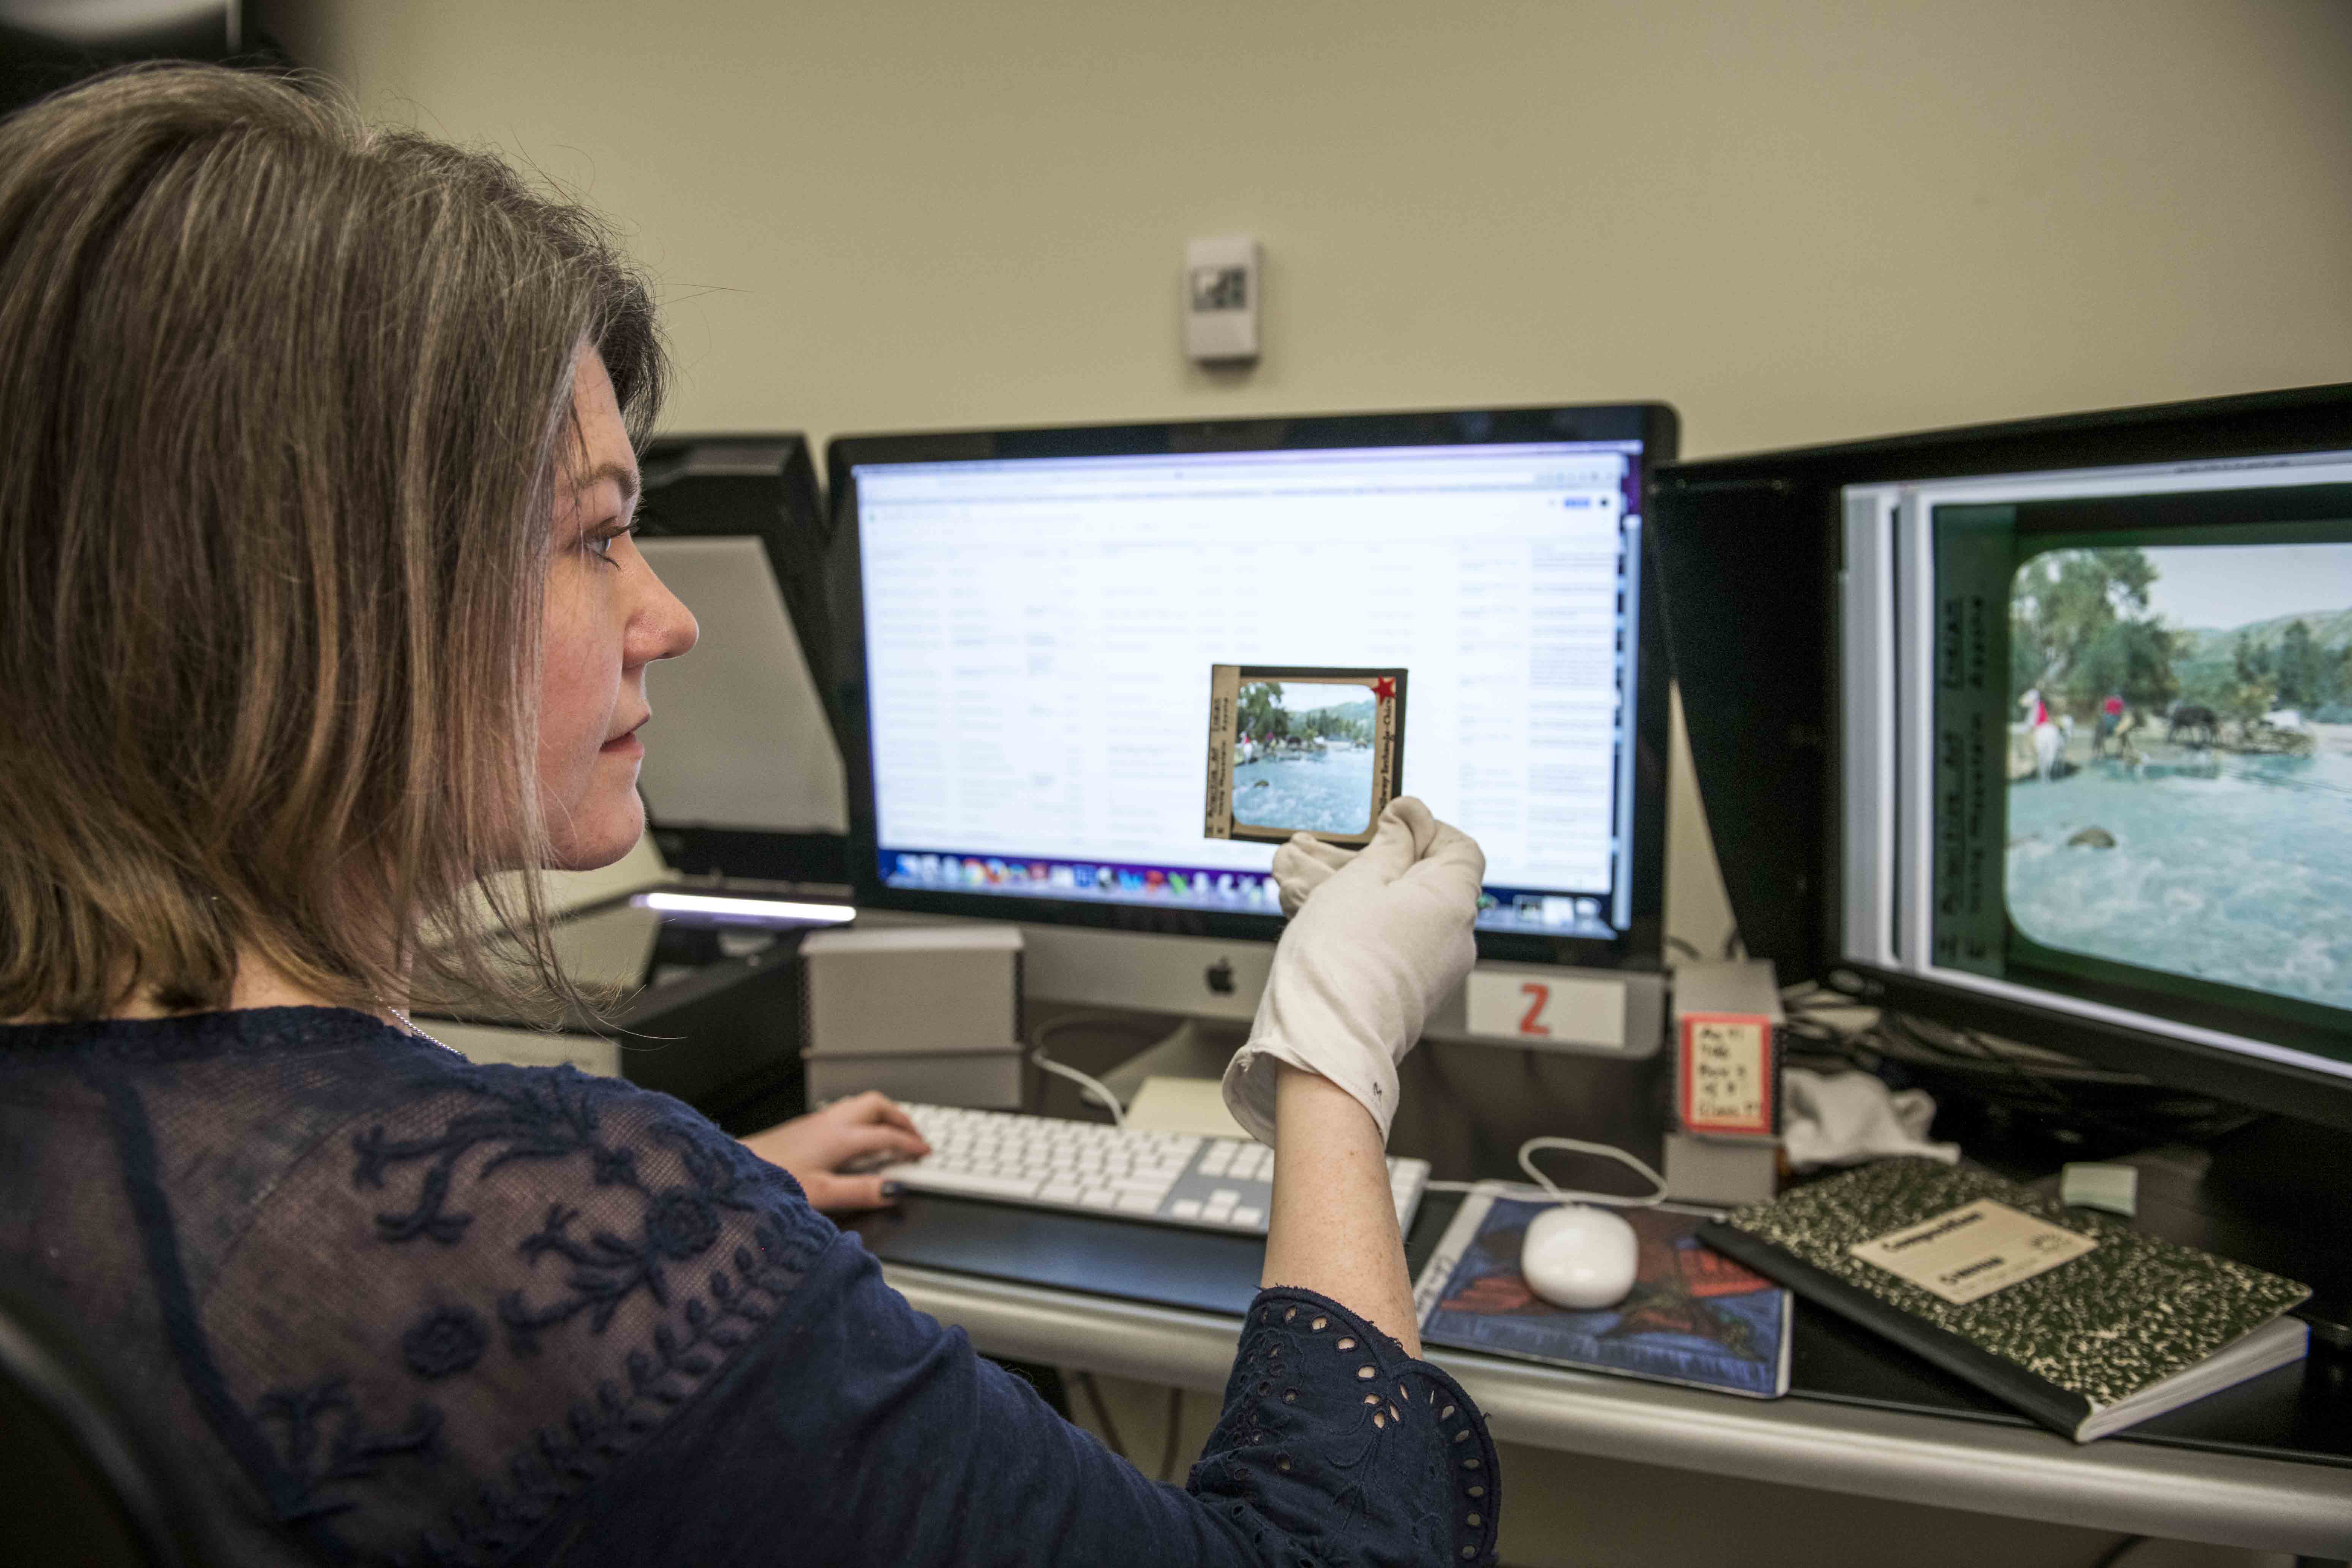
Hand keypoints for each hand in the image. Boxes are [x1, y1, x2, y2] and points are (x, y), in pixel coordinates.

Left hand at [740, 1091, 930, 1213]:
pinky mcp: (805, 1126)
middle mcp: (830, 1123)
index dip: (910, 1144)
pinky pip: (845, 1111)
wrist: (735, 1169)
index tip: (924, 1153)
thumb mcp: (821, 1194)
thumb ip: (860, 1191)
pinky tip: (857, 1138)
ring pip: (860, 1104)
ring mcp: (817, 1121)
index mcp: (840, 1138)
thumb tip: (893, 1191)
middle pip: (877, 1105)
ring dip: (882, 1115)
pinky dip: (863, 1119)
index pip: (886, 1136)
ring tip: (892, 1133)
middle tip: (914, 1136)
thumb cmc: (771, 1181)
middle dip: (901, 1118)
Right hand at [1223, 797, 1484, 1145]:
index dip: (1426, 829)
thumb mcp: (1359, 879)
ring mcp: (1441, 972)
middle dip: (1390, 865)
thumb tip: (1409, 818)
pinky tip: (1337, 933)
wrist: (1326, 1041)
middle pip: (1434, 883)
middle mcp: (1459, 938)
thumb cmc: (1340, 960)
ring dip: (1377, 900)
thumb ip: (1389, 845)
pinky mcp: (1418, 996)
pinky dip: (1377, 933)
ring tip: (1328, 897)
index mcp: (1455, 901)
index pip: (1461, 847)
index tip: (1388, 826)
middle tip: (1343, 861)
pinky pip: (1404, 949)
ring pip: (1414, 917)